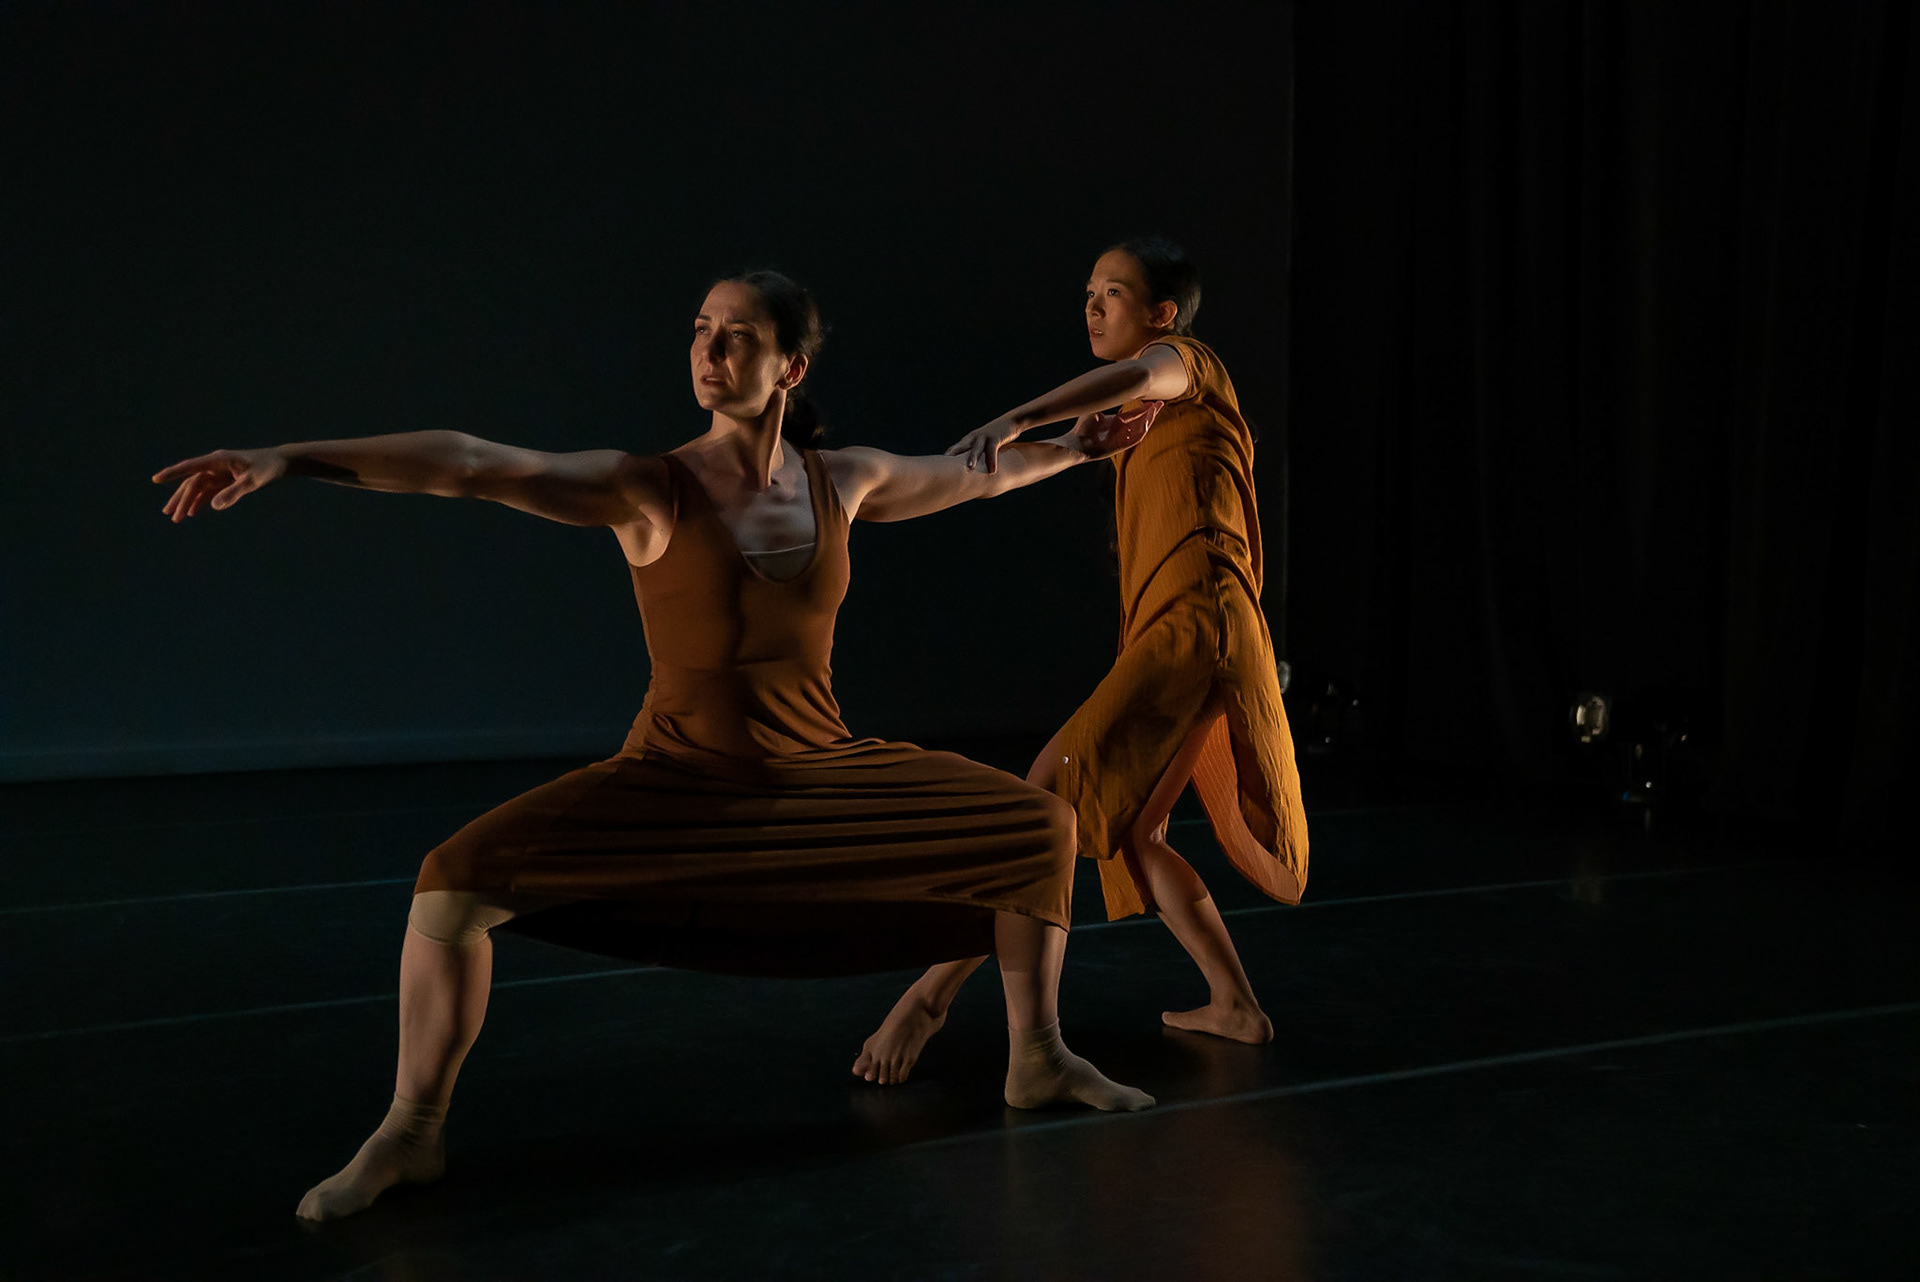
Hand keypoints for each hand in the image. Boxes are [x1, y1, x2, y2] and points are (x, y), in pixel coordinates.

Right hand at [151, 447, 286, 522]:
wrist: (281, 462)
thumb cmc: (269, 468)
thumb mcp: (254, 482)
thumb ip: (234, 492)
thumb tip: (213, 506)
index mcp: (219, 460)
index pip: (191, 467)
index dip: (173, 473)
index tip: (156, 479)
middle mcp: (216, 465)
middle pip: (192, 482)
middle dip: (181, 498)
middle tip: (170, 515)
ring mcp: (220, 473)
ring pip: (198, 487)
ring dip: (187, 501)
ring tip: (174, 517)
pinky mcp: (225, 480)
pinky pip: (208, 491)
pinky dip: (200, 501)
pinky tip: (191, 513)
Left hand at [945, 416, 1023, 474]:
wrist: (1010, 421)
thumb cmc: (995, 435)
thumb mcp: (983, 443)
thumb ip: (975, 452)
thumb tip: (968, 466)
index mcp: (969, 439)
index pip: (956, 448)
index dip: (948, 455)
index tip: (937, 465)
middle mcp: (974, 437)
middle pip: (961, 446)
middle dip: (953, 454)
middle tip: (944, 464)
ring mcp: (984, 437)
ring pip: (977, 448)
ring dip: (973, 457)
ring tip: (970, 467)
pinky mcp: (995, 438)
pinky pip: (993, 450)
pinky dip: (992, 460)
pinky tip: (993, 471)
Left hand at [1067, 400, 1161, 459]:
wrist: (1075, 443)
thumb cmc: (1081, 428)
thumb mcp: (1094, 411)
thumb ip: (1102, 402)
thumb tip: (1108, 390)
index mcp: (1116, 422)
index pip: (1134, 413)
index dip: (1144, 407)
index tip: (1152, 399)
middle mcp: (1121, 430)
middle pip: (1140, 420)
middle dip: (1151, 412)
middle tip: (1160, 402)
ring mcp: (1121, 438)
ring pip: (1140, 429)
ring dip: (1149, 420)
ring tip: (1156, 410)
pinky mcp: (1120, 447)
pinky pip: (1134, 439)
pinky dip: (1141, 431)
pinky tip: (1147, 422)